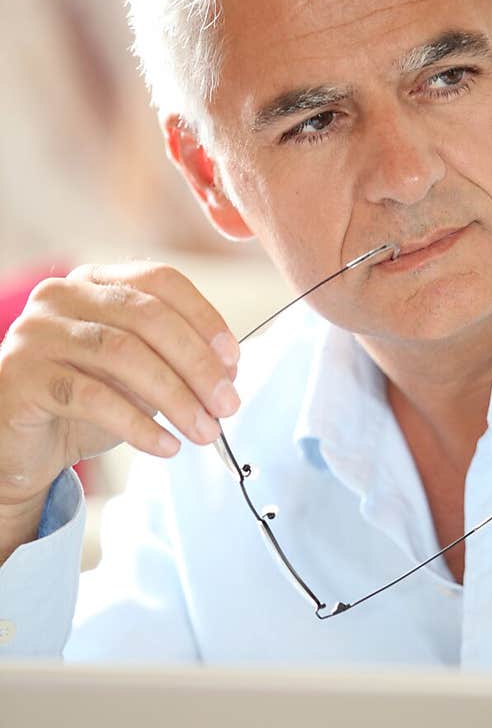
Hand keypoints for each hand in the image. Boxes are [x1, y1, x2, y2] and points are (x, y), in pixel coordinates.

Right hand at [0, 262, 239, 517]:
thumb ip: (175, 363)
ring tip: (204, 432)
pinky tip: (166, 447)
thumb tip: (228, 372)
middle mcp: (62, 295)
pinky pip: (92, 397)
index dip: (204, 318)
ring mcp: (37, 332)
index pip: (160, 280)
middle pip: (146, 316)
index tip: (233, 361)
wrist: (22, 445)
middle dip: (197, 363)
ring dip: (175, 397)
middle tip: (228, 404)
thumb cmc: (85, 403)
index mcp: (95, 281)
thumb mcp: (138, 377)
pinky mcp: (22, 375)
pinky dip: (138, 425)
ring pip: (123, 354)